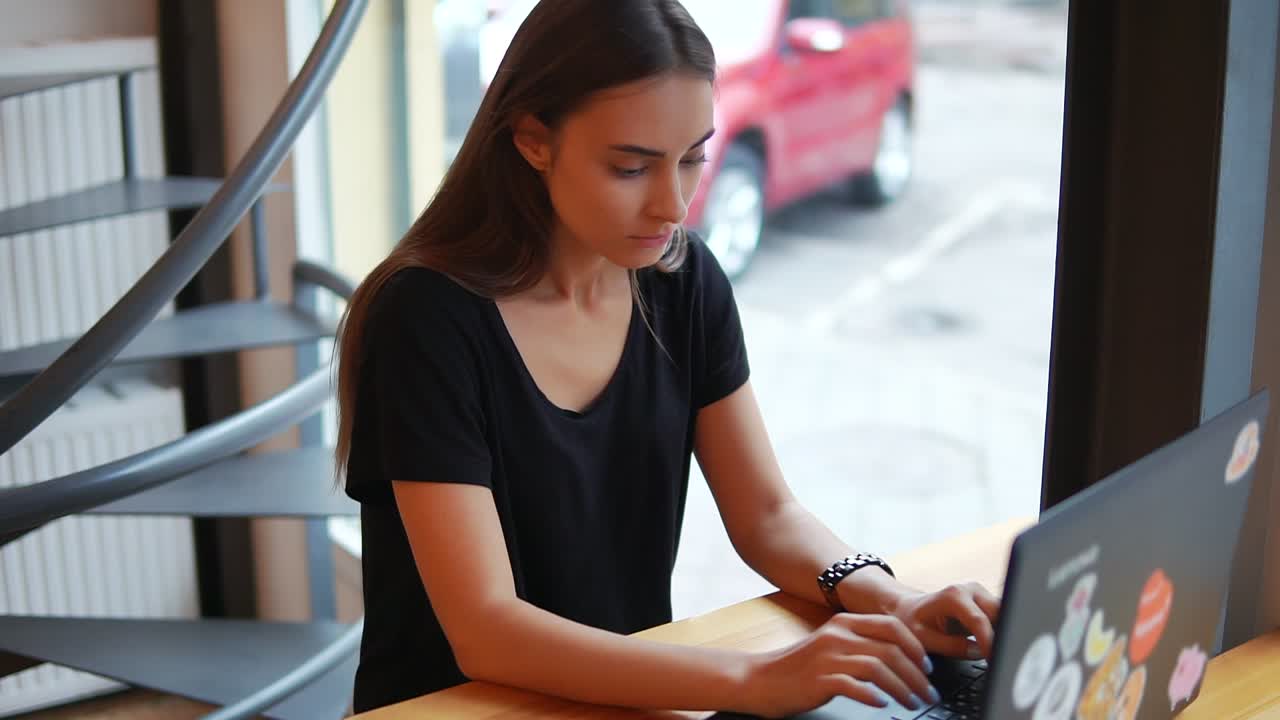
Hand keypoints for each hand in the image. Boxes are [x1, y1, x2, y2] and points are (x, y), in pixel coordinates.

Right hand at [738, 613, 941, 718]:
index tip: (928, 667)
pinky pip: (856, 686)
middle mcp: (838, 635)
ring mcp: (828, 657)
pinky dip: (874, 696)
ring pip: (879, 668)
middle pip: (891, 650)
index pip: (892, 626)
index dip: (916, 646)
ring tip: (912, 703)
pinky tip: (882, 704)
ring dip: (902, 688)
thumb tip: (900, 656)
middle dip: (916, 675)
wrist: (762, 679)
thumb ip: (860, 644)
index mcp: (843, 622)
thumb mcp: (831, 645)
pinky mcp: (820, 679)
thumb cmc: (800, 667)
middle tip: (928, 692)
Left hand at [889, 582, 1000, 658]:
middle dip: (1001, 636)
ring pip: (1004, 613)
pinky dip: (1000, 631)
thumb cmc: (912, 621)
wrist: (909, 607)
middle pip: (999, 613)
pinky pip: (1000, 617)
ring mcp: (980, 594)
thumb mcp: (924, 638)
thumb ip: (951, 646)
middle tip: (999, 660)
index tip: (993, 659)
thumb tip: (979, 652)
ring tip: (997, 654)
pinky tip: (995, 646)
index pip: (979, 620)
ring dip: (1003, 633)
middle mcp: (970, 590)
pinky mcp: (986, 602)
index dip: (989, 642)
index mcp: (953, 595)